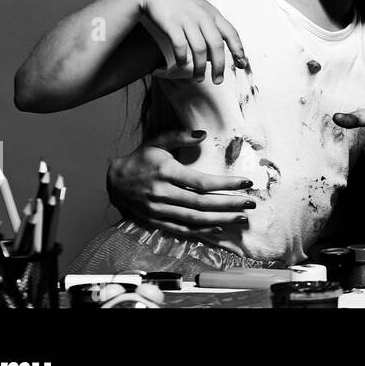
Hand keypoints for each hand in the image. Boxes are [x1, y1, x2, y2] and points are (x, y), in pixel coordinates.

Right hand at [106, 130, 254, 237]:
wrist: (113, 181)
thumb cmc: (140, 159)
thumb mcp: (157, 141)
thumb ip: (180, 136)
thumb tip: (203, 134)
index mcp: (166, 172)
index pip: (201, 181)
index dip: (226, 184)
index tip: (246, 183)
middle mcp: (163, 193)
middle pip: (201, 203)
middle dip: (229, 204)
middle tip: (251, 204)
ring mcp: (158, 210)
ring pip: (194, 219)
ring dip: (220, 220)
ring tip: (241, 218)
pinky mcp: (155, 221)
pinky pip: (181, 229)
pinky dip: (200, 231)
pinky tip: (218, 229)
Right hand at [131, 0, 246, 83]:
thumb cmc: (179, 0)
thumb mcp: (201, 7)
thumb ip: (212, 24)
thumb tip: (220, 47)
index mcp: (213, 14)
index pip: (231, 33)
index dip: (239, 50)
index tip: (242, 64)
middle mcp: (203, 17)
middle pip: (217, 46)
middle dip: (219, 66)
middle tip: (218, 81)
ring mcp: (187, 20)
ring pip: (199, 49)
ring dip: (200, 68)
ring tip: (199, 79)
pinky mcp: (171, 24)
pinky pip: (180, 46)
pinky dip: (182, 58)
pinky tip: (182, 64)